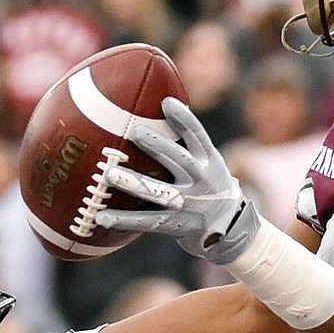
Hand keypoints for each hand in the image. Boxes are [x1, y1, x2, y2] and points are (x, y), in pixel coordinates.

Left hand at [96, 98, 260, 263]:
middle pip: (179, 160)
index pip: (198, 136)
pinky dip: (123, 220)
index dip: (184, 119)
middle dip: (157, 145)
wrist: (231, 229)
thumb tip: (160, 108)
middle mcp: (201, 181)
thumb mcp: (209, 165)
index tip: (167, 103)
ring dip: (133, 183)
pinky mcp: (175, 225)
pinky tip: (102, 216)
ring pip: (159, 192)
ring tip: (109, 174)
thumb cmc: (210, 188)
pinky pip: (145, 221)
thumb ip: (188, 146)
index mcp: (210, 162)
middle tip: (134, 132)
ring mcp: (188, 204)